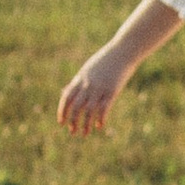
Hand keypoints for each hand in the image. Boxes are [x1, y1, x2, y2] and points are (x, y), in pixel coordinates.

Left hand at [58, 0, 180, 134]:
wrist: (123, 51)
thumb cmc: (106, 60)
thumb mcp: (88, 69)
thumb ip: (79, 81)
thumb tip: (68, 91)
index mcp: (80, 78)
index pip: (67, 97)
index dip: (63, 111)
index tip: (61, 122)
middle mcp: (88, 84)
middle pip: (76, 106)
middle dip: (73, 120)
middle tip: (73, 132)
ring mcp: (100, 87)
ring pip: (89, 110)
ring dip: (86, 123)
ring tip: (85, 133)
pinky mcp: (112, 90)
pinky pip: (104, 108)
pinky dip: (100, 118)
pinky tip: (99, 126)